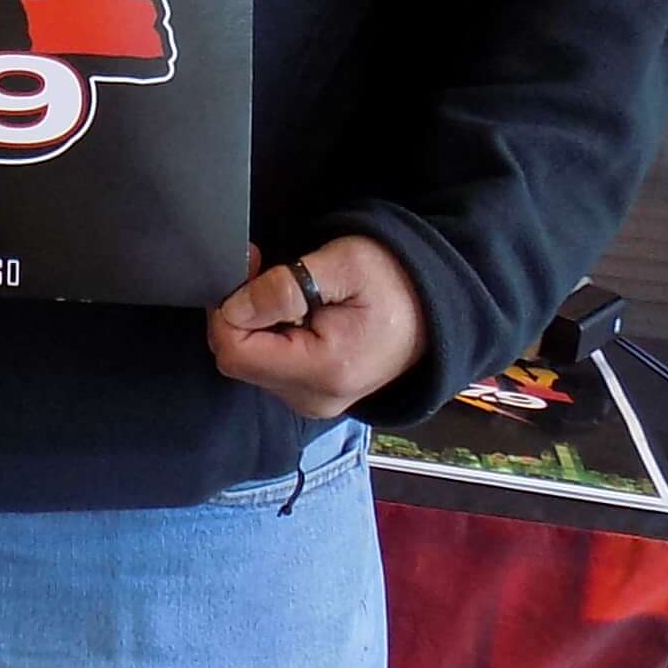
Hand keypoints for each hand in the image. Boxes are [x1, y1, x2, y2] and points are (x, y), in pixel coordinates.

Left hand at [208, 236, 427, 420]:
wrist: (438, 310)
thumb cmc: (397, 283)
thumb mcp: (344, 266)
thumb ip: (285, 288)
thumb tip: (235, 307)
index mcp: (323, 371)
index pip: (236, 352)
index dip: (229, 308)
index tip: (250, 267)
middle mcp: (313, 398)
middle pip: (239, 358)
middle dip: (241, 311)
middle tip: (265, 270)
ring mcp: (312, 402)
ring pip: (250, 361)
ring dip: (255, 322)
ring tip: (289, 292)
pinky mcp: (311, 395)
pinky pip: (268, 366)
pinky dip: (270, 335)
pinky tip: (296, 313)